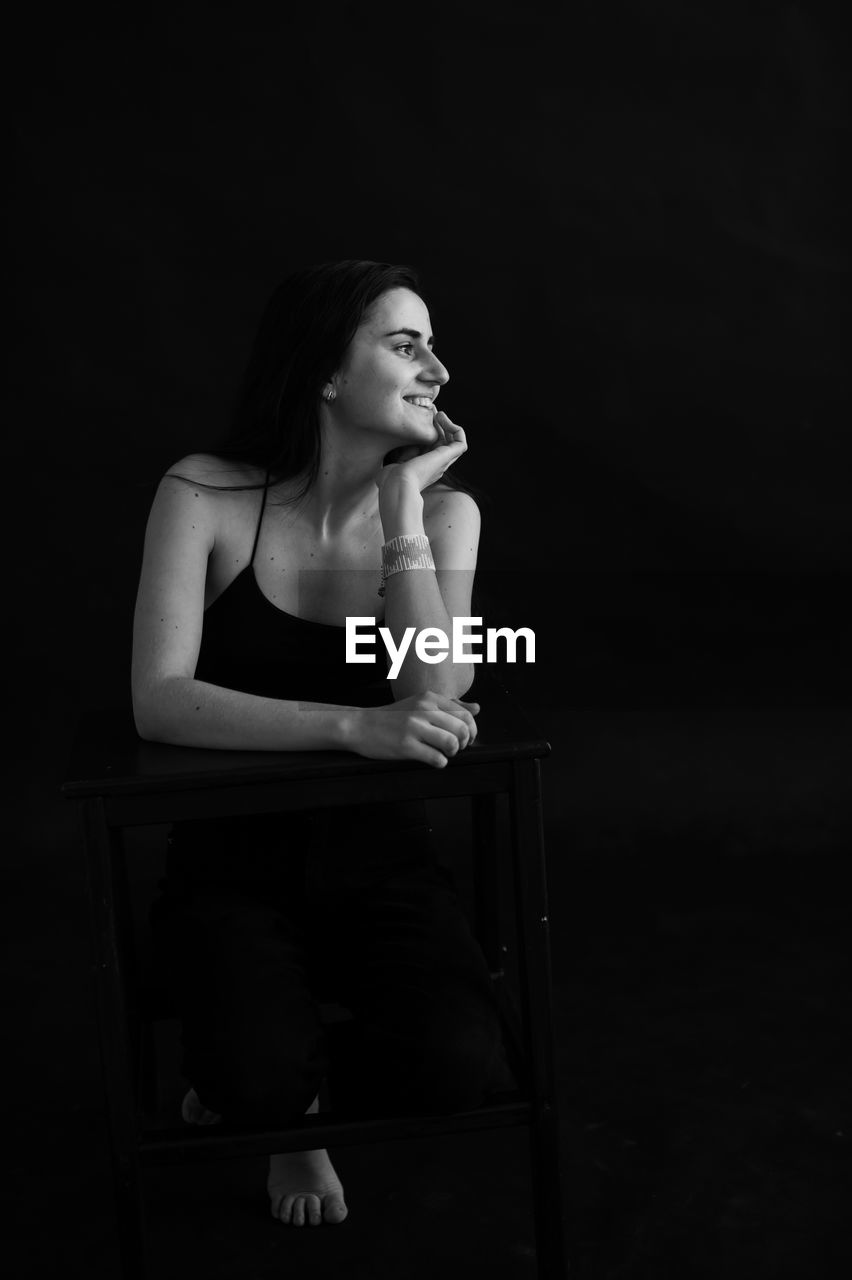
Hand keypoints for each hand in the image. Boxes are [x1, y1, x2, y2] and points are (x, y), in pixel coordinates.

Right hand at [350, 690, 479, 768]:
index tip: (465, 738)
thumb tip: (477, 708)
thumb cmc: (392, 717)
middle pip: (462, 729)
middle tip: (455, 748)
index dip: (471, 730)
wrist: (360, 725)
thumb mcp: (420, 703)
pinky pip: (437, 758)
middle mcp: (424, 709)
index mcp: (429, 698)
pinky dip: (440, 762)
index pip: (465, 714)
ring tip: (443, 753)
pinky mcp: (406, 746)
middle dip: (464, 743)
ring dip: (452, 753)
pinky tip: (432, 759)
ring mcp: (414, 727)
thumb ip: (449, 706)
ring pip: (452, 743)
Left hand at [378, 410, 466, 503]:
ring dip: (448, 424)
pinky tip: (441, 419)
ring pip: (454, 442)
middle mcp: (435, 466)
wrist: (397, 485)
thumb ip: (396, 454)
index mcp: (423, 468)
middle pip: (443, 442)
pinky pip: (461, 443)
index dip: (428, 431)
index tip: (417, 417)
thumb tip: (398, 444)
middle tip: (429, 408)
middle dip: (438, 424)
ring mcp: (441, 462)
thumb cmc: (389, 479)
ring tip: (437, 413)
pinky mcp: (446, 457)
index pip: (431, 448)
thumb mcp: (391, 462)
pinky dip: (455, 429)